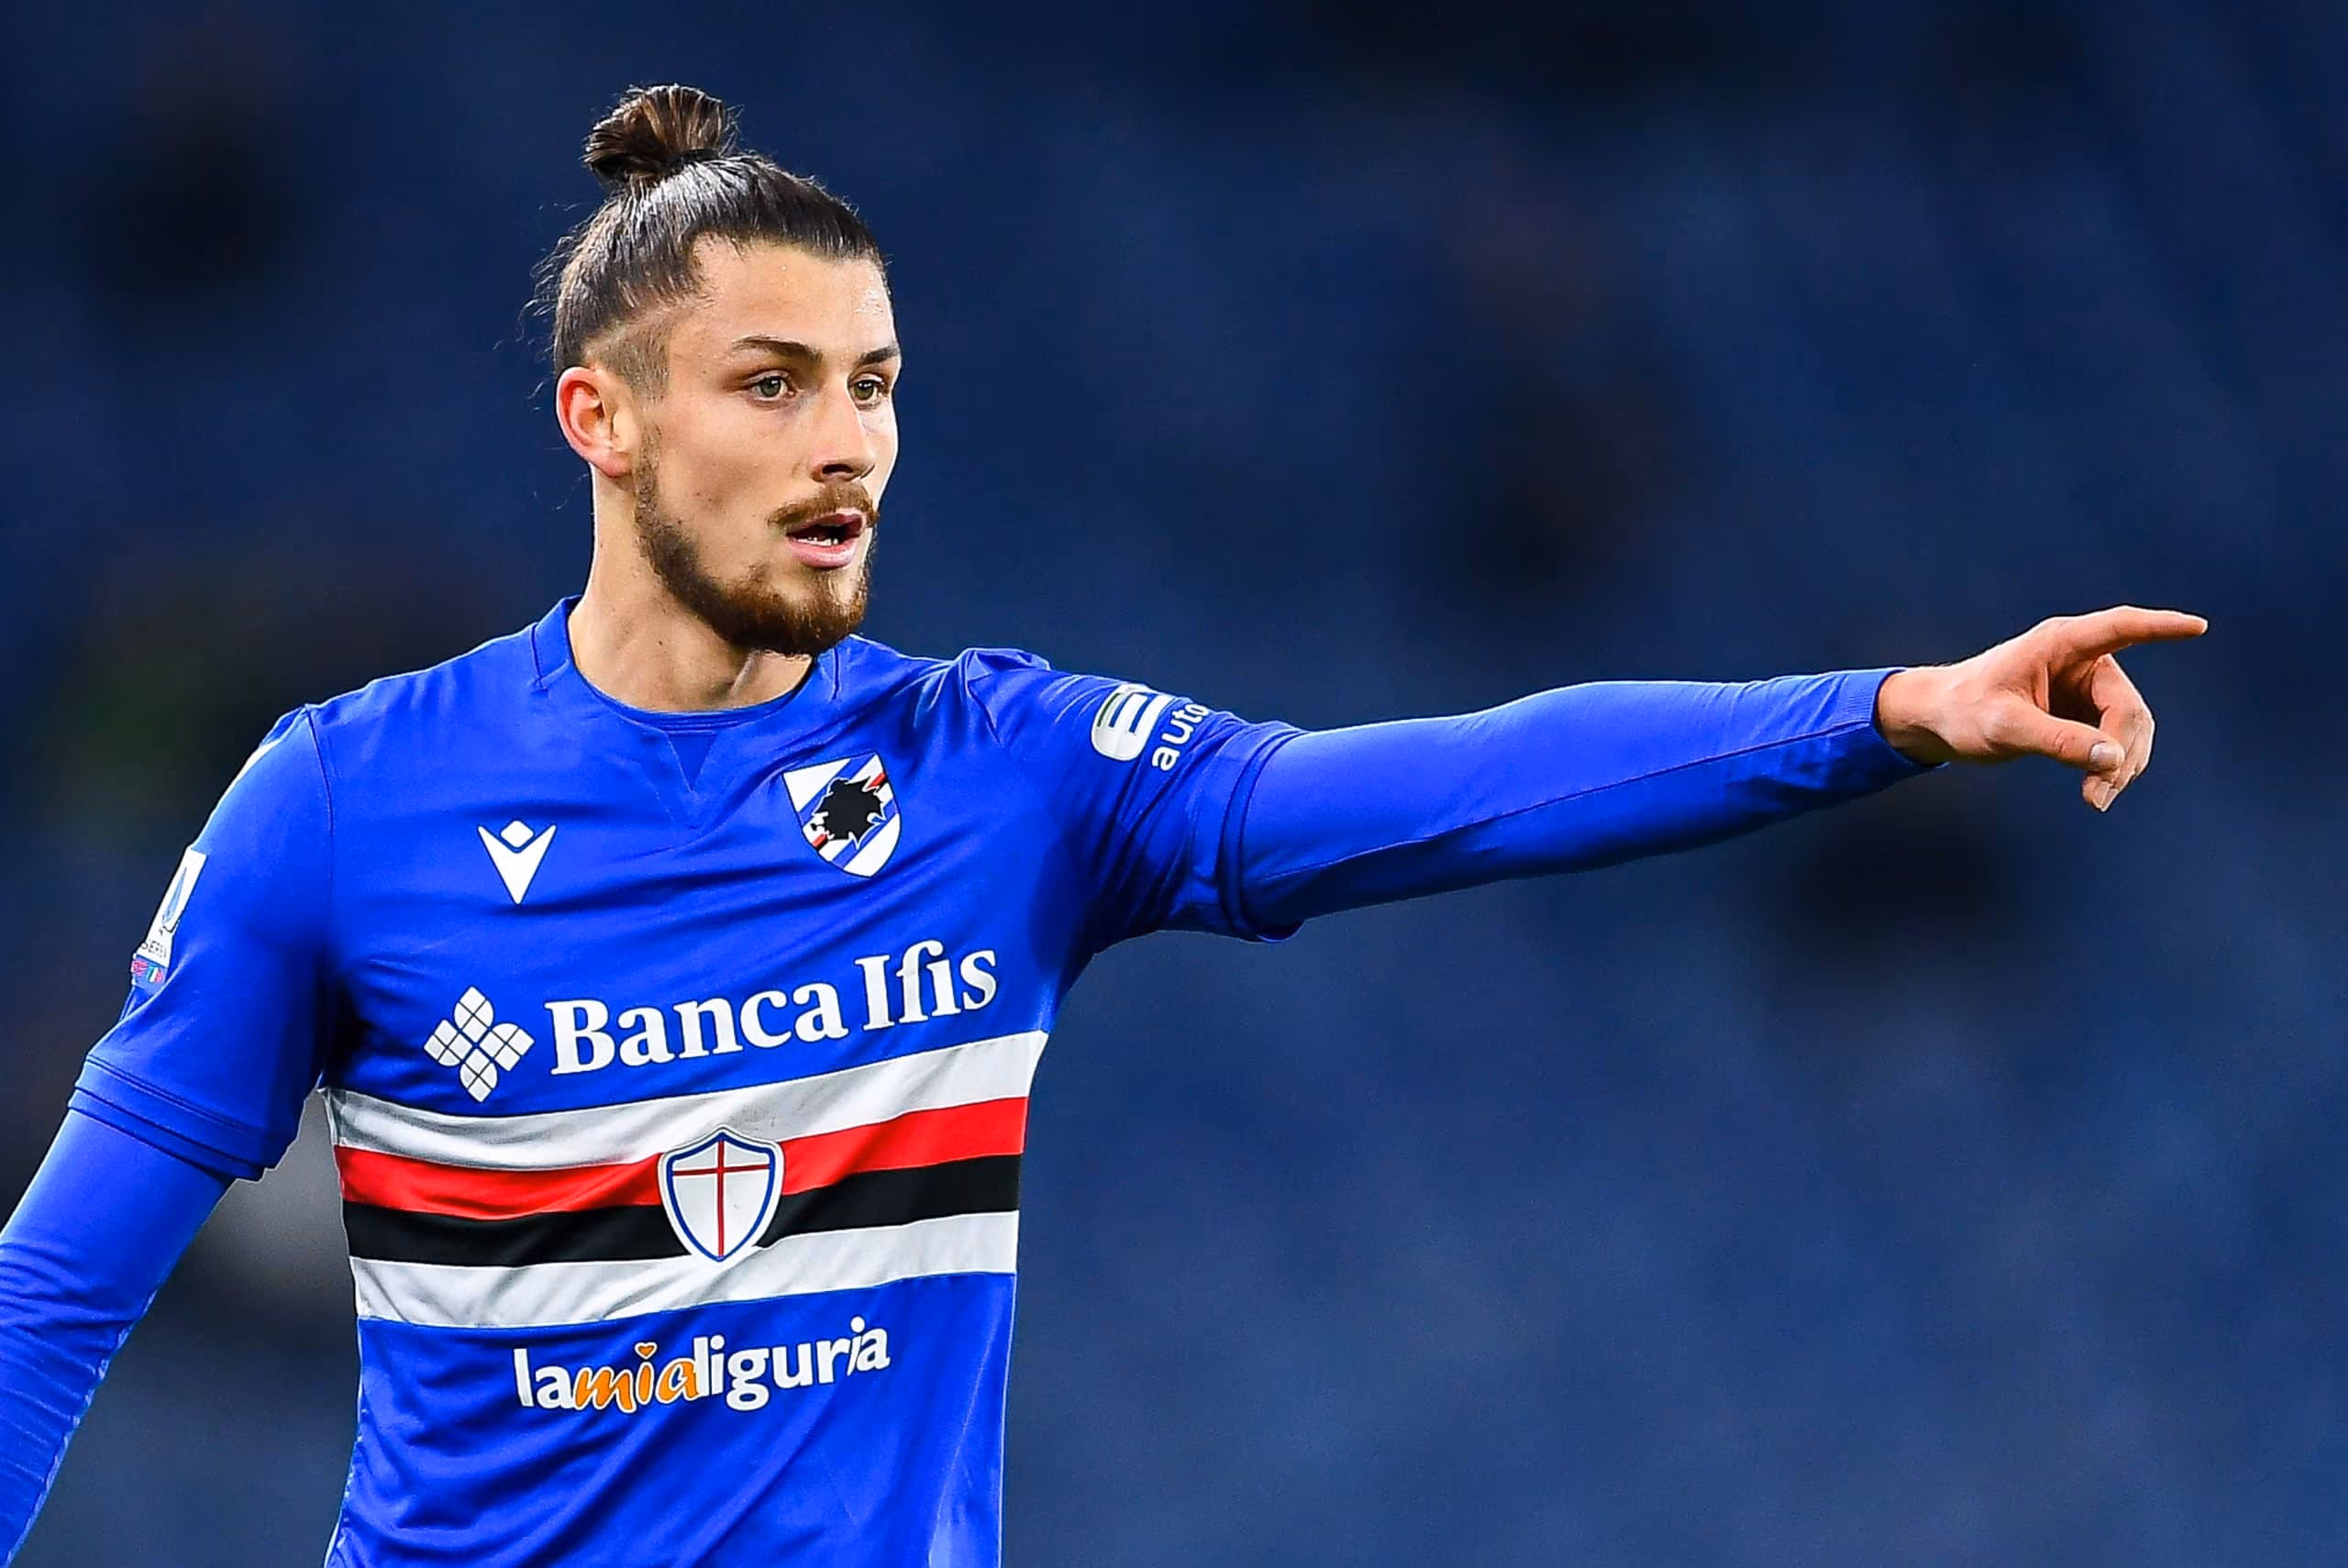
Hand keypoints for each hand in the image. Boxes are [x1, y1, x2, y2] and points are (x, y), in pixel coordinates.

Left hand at [1873, 606, 2207, 810]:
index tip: (2197, 626)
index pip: (2120, 628)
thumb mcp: (2004, 728)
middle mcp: (2080, 659)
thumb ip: (2056, 741)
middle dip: (2123, 751)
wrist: (1939, 720)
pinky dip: (2113, 766)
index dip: (2159, 627)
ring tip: (2095, 800)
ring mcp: (2086, 685)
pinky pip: (2117, 738)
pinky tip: (2097, 791)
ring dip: (2121, 765)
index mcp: (2059, 644)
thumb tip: (2112, 757)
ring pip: (2130, 727)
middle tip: (2099, 796)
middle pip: (2128, 706)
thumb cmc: (1963, 711)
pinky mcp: (2084, 710)